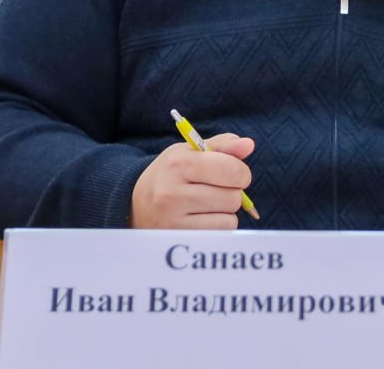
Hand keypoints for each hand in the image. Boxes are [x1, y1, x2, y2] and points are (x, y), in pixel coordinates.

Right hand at [130, 133, 254, 229]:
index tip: (233, 173)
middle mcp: (172, 192)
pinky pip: (220, 234)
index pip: (232, 170)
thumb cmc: (172, 174)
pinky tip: (202, 219)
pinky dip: (219, 226)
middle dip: (232, 192)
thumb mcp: (191, 152)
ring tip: (206, 204)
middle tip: (215, 189)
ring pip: (229, 218)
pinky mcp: (178, 239)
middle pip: (233, 197)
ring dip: (225, 211)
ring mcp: (173, 219)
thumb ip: (223, 146)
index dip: (241, 172)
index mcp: (179, 163)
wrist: (135, 204)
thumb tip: (249, 144)